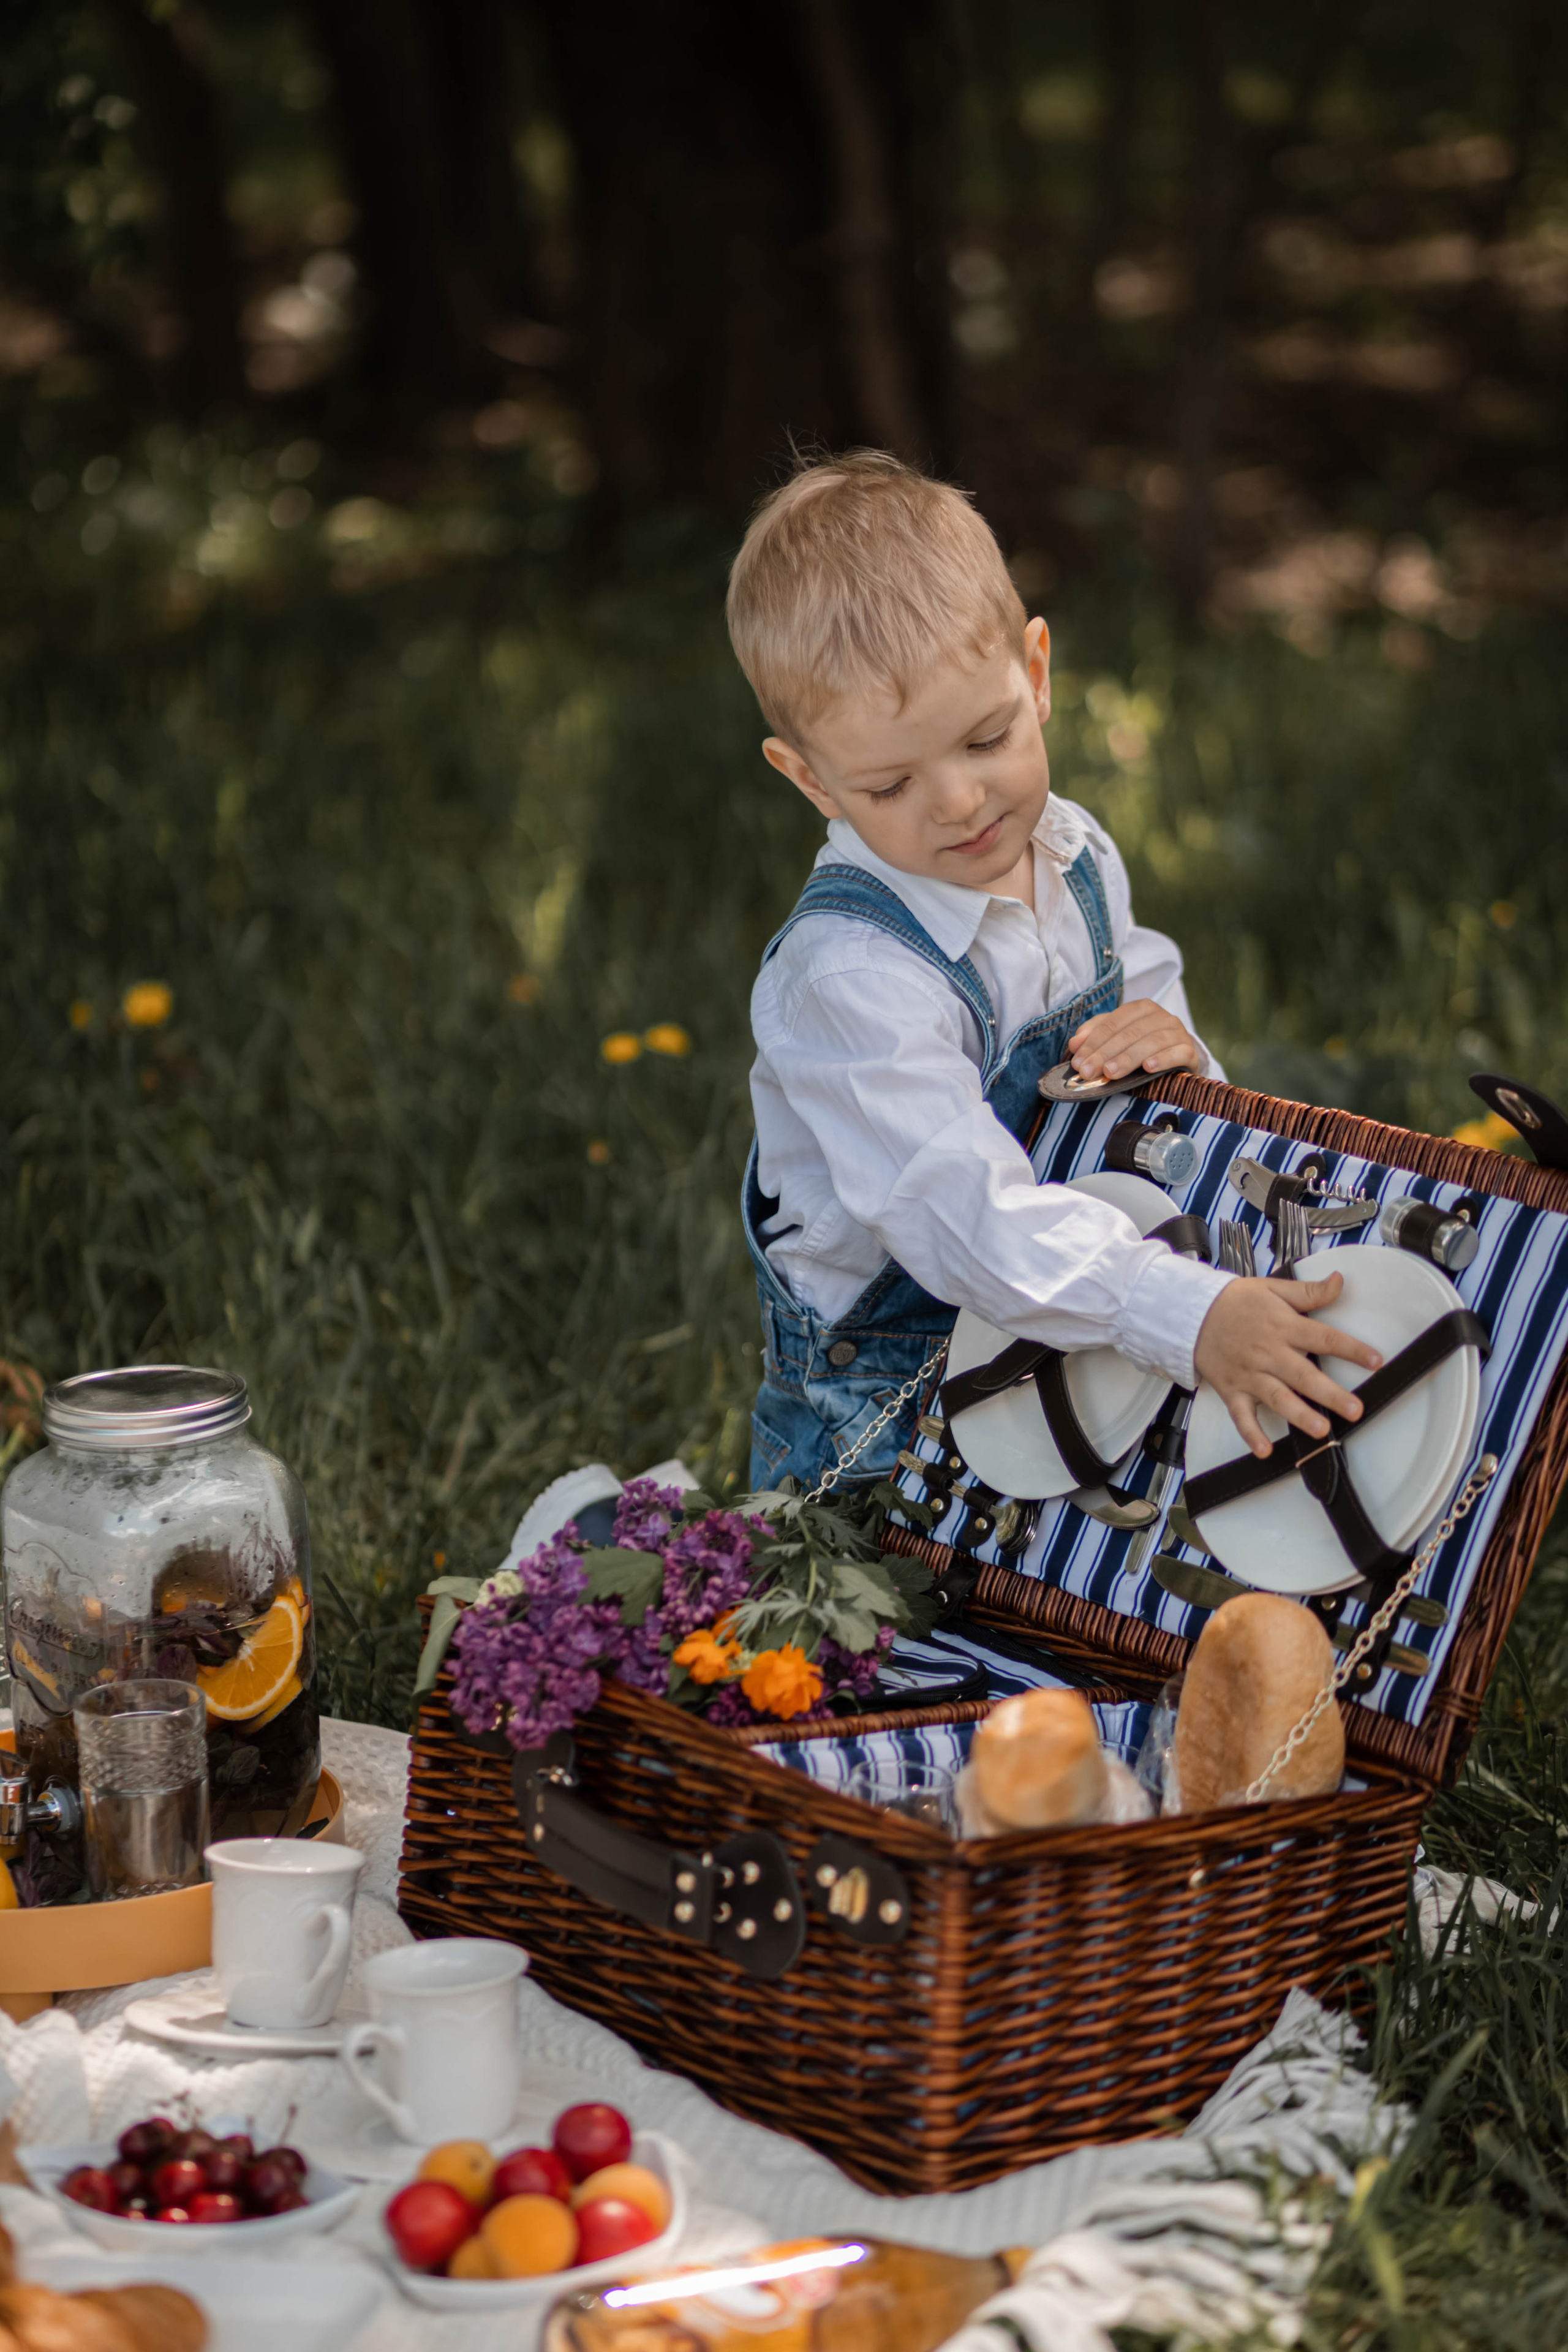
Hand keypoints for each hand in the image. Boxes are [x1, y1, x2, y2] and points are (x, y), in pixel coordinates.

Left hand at [1068, 998, 1199, 1081]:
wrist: (1178, 1058)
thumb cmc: (1141, 1048)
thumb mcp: (1116, 1039)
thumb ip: (1095, 1036)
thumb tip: (1075, 1043)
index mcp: (1140, 1009)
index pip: (1112, 1023)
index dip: (1093, 1043)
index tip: (1078, 1063)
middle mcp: (1160, 1016)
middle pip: (1129, 1033)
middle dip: (1106, 1054)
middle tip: (1089, 1072)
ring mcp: (1177, 1032)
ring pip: (1152, 1042)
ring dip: (1129, 1058)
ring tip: (1111, 1073)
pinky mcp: (1190, 1051)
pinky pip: (1177, 1053)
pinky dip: (1163, 1059)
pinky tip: (1148, 1068)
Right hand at [1193, 1273, 1382, 1460]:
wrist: (1191, 1312)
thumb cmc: (1235, 1302)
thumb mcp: (1273, 1288)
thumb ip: (1308, 1292)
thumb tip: (1340, 1281)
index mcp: (1283, 1326)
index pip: (1323, 1338)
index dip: (1351, 1349)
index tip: (1375, 1361)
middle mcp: (1268, 1353)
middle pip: (1304, 1375)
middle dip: (1330, 1394)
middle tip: (1355, 1409)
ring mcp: (1250, 1374)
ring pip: (1277, 1397)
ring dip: (1299, 1415)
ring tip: (1320, 1429)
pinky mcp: (1232, 1390)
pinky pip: (1241, 1416)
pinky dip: (1251, 1434)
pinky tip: (1264, 1450)